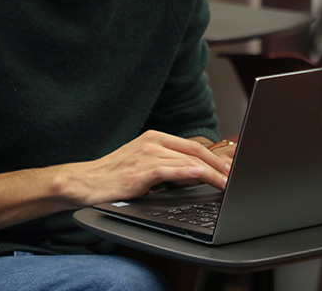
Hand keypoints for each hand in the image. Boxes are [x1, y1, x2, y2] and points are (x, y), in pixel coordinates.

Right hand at [65, 130, 230, 205]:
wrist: (85, 182)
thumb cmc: (114, 176)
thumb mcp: (143, 163)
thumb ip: (167, 164)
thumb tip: (196, 173)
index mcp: (155, 137)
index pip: (193, 146)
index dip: (216, 157)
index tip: (231, 168)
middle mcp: (152, 142)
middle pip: (195, 151)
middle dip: (220, 165)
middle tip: (236, 177)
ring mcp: (146, 155)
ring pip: (188, 162)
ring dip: (212, 174)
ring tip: (227, 184)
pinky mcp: (140, 170)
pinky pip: (170, 170)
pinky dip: (188, 172)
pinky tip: (201, 176)